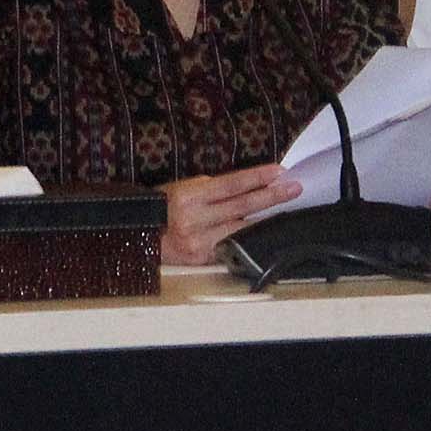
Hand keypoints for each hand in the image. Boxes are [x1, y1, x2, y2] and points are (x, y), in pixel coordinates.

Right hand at [159, 165, 298, 264]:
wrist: (136, 238)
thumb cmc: (160, 209)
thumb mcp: (181, 189)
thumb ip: (211, 189)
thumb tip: (244, 186)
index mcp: (188, 196)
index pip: (230, 185)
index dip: (256, 177)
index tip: (278, 171)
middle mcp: (194, 220)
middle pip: (241, 206)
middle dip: (270, 196)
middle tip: (294, 187)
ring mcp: (199, 242)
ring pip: (241, 229)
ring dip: (267, 219)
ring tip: (288, 208)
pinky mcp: (202, 260)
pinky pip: (232, 247)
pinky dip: (250, 239)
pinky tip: (266, 234)